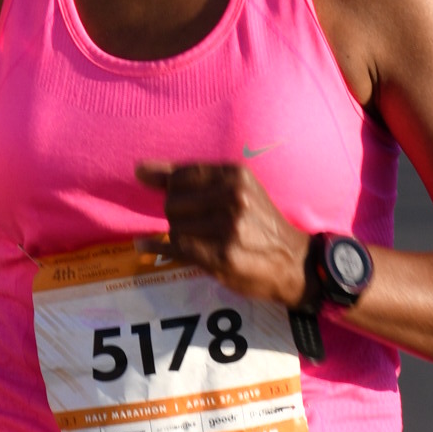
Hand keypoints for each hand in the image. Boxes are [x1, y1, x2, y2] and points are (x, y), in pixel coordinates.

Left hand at [134, 162, 310, 311]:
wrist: (293, 262)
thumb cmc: (260, 223)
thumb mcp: (236, 189)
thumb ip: (189, 177)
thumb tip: (138, 169)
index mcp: (235, 175)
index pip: (181, 175)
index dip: (172, 189)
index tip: (175, 198)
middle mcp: (232, 197)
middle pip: (173, 203)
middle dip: (177, 215)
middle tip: (196, 224)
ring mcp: (227, 228)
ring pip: (174, 229)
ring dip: (179, 236)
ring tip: (200, 240)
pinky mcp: (222, 256)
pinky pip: (176, 249)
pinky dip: (157, 249)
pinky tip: (146, 246)